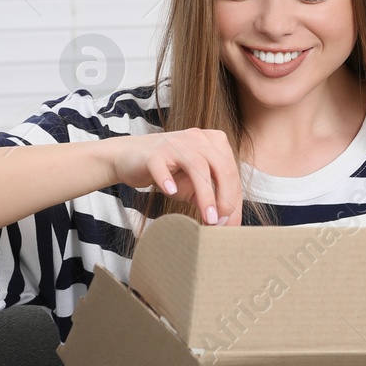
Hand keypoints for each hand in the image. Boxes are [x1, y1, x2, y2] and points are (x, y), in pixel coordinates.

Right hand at [105, 128, 242, 224]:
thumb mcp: (196, 185)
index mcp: (214, 143)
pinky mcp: (154, 153)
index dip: (235, 202)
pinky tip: (171, 193)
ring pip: (198, 166)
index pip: (231, 174)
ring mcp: (176, 143)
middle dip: (226, 198)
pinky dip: (167, 179)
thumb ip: (213, 198)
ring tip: (208, 218)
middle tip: (222, 223)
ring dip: (206, 195)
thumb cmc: (169, 172)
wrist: (131, 158)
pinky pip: (161, 165)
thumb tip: (227, 222)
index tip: (231, 227)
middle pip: (221, 167)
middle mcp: (198, 138)